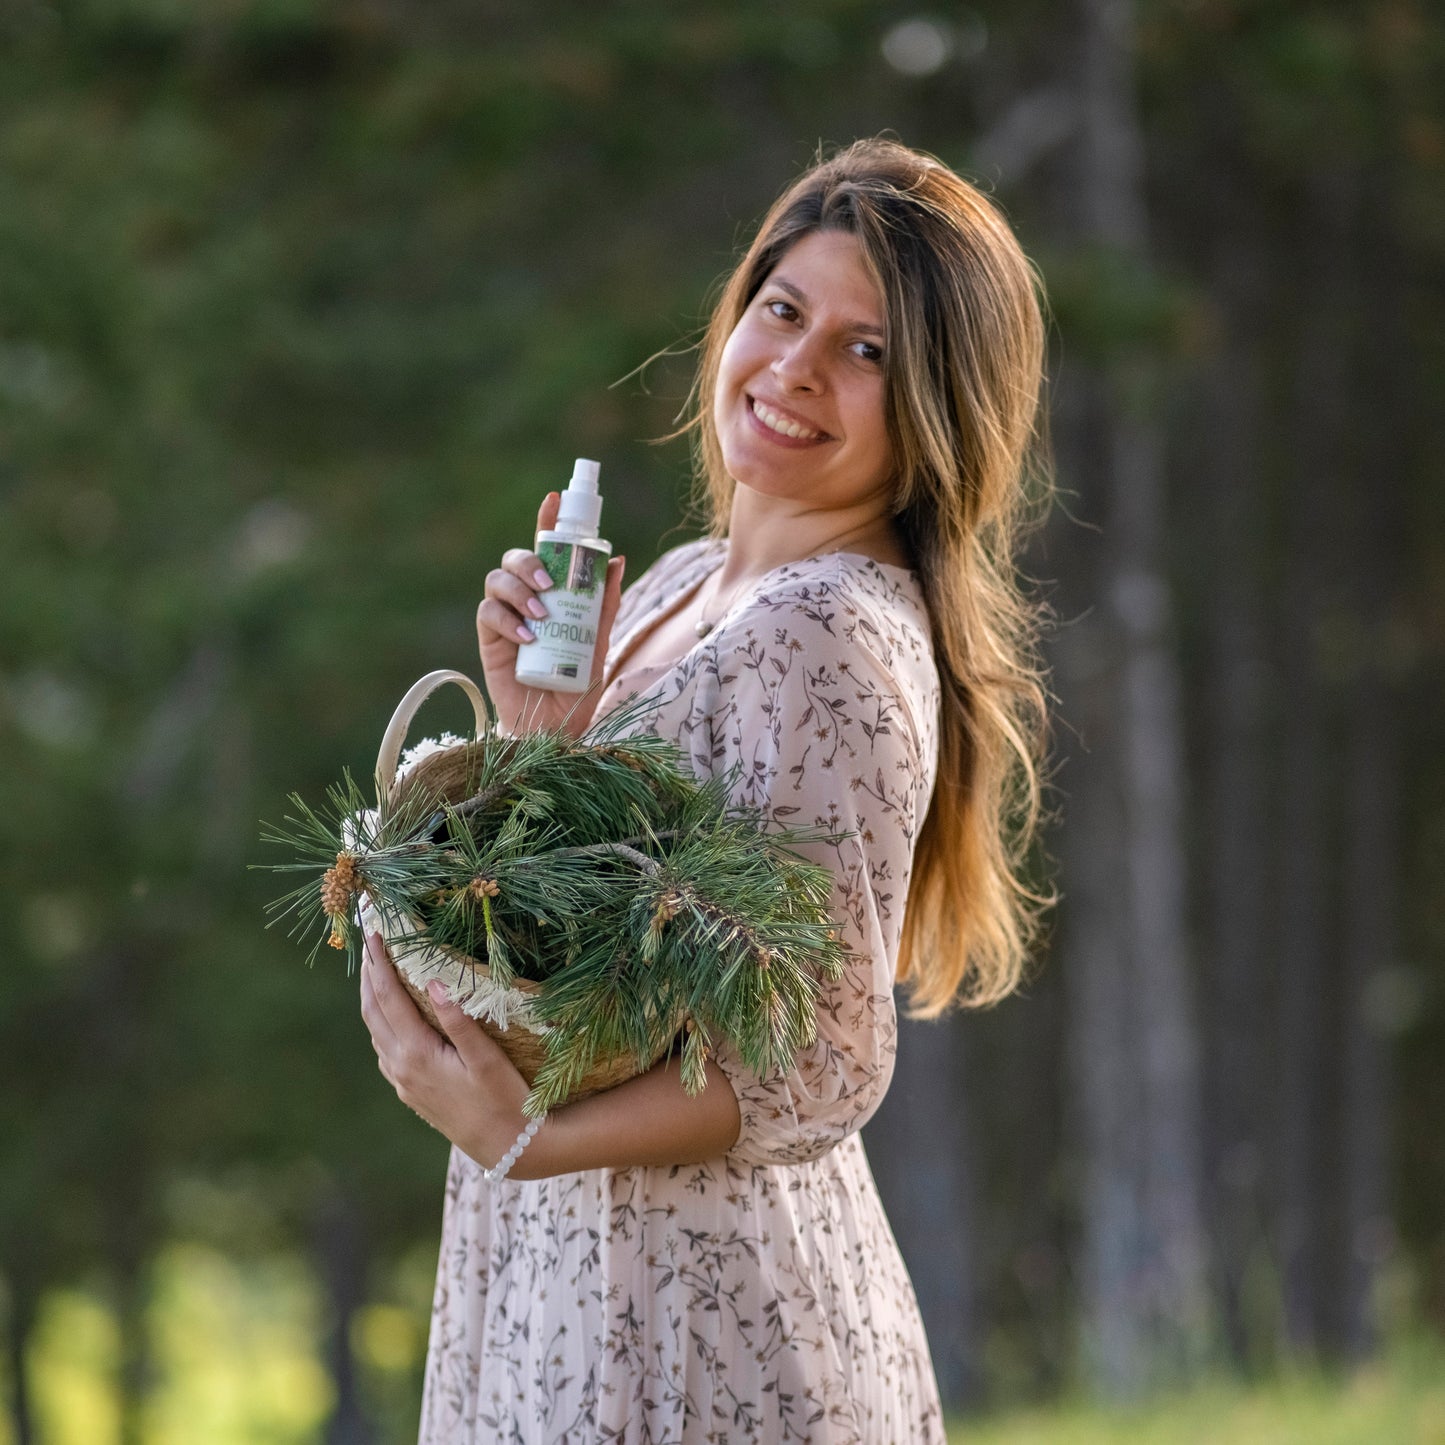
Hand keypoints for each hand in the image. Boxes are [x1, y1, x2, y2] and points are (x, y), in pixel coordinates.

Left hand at [359, 931, 538, 1171]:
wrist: (508, 1147)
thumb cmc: (505, 1098)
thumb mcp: (486, 1058)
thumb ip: (458, 1020)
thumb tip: (432, 982)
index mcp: (417, 1054)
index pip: (388, 998)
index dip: (379, 964)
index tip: (374, 934)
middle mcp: (401, 1067)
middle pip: (372, 1013)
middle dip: (368, 976)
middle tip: (369, 943)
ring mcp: (403, 1082)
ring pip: (375, 1032)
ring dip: (372, 999)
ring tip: (377, 971)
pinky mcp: (410, 1092)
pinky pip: (385, 1050)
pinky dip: (381, 1023)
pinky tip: (392, 1015)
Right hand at [476, 491, 625, 739]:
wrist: (555, 729)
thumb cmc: (577, 688)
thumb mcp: (599, 643)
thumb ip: (604, 605)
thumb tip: (617, 560)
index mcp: (552, 594)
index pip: (546, 549)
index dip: (547, 521)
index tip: (555, 498)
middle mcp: (525, 600)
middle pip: (514, 558)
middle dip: (529, 561)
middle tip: (550, 583)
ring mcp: (505, 619)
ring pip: (497, 580)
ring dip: (519, 589)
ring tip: (541, 614)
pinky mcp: (490, 641)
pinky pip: (489, 614)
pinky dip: (508, 620)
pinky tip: (529, 637)